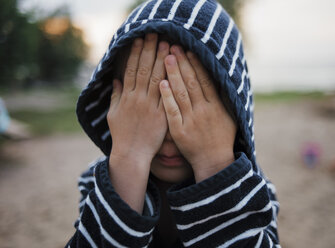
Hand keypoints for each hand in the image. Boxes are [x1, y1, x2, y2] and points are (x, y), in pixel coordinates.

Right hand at [107, 33, 169, 165]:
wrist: (132, 155)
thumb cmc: (122, 135)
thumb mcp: (113, 115)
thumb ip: (115, 96)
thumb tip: (116, 80)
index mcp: (126, 97)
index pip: (131, 70)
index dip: (135, 54)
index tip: (139, 40)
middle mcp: (138, 99)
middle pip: (144, 70)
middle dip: (150, 52)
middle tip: (156, 36)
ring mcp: (151, 107)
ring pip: (157, 79)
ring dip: (162, 61)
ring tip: (167, 47)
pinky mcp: (162, 116)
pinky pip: (168, 96)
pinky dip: (171, 82)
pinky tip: (176, 70)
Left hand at [159, 45, 236, 181]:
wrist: (213, 161)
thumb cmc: (222, 138)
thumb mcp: (230, 117)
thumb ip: (225, 99)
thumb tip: (222, 79)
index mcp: (216, 106)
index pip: (205, 80)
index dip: (197, 64)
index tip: (189, 50)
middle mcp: (204, 111)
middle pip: (191, 83)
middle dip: (182, 64)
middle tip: (173, 47)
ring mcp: (190, 120)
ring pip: (181, 93)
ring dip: (173, 74)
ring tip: (166, 58)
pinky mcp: (179, 130)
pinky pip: (172, 111)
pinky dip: (167, 97)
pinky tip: (161, 83)